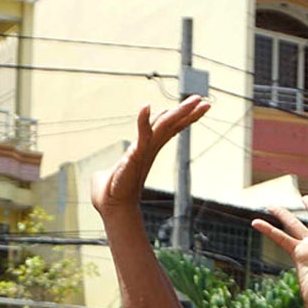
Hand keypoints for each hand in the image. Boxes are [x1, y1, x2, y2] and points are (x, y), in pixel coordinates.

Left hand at [91, 97, 209, 216]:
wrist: (111, 207)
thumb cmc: (110, 192)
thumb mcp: (114, 172)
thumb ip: (113, 168)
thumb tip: (104, 176)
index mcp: (147, 148)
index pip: (170, 128)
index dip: (184, 117)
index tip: (200, 106)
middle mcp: (149, 148)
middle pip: (172, 124)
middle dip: (187, 112)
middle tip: (204, 101)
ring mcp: (144, 151)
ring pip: (165, 126)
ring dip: (179, 112)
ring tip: (195, 100)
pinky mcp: (135, 156)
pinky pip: (141, 135)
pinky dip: (142, 121)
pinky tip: (145, 107)